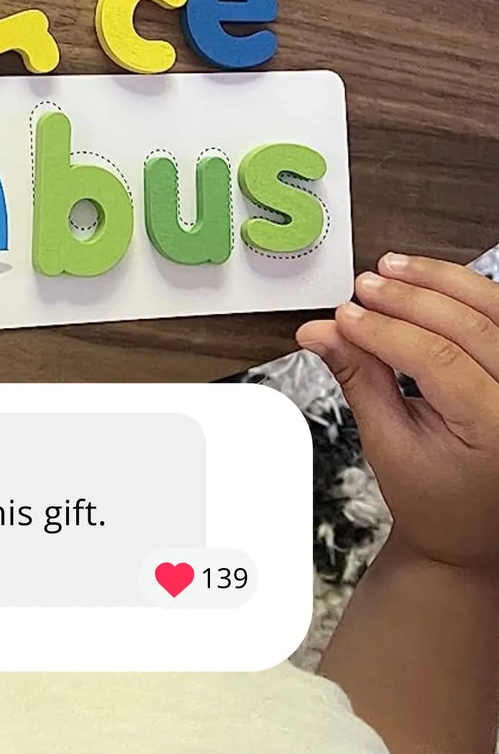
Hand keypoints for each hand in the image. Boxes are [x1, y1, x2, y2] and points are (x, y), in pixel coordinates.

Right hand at [298, 253, 498, 572]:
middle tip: (363, 287)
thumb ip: (357, 379)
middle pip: (472, 326)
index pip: (439, 359)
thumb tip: (320, 333)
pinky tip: (430, 282)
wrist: (472, 531)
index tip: (343, 317)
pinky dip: (465, 292)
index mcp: (498, 429)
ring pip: (496, 309)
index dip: (385, 330)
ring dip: (442, 281)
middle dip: (410, 298)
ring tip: (393, 269)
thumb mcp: (388, 445)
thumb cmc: (438, 503)